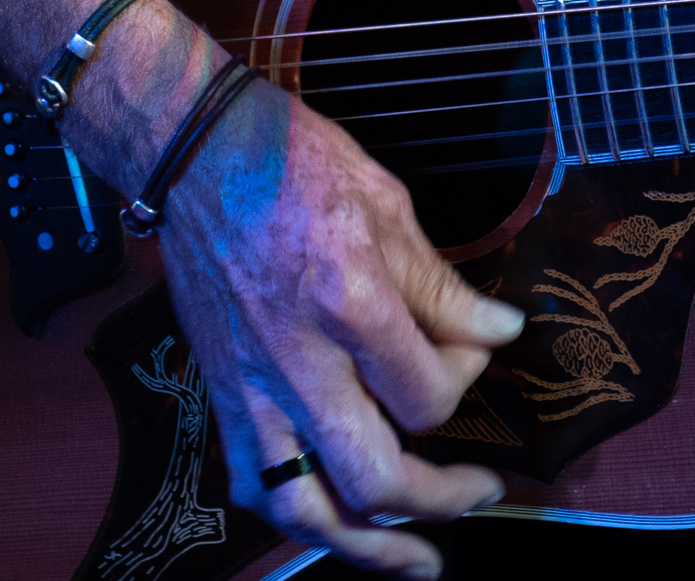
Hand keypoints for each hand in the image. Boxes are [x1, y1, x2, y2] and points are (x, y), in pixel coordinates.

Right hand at [150, 76, 524, 575]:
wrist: (195, 154)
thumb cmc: (294, 162)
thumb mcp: (387, 201)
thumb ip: (441, 284)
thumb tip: (498, 333)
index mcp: (349, 301)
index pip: (429, 392)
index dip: (468, 378)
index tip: (477, 348)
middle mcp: (299, 362)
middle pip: (376, 474)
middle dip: (439, 499)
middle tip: (482, 493)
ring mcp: (252, 389)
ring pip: (309, 508)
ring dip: (369, 547)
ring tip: (418, 561)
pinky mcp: (222, 397)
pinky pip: (257, 486)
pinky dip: (299, 517)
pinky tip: (334, 523)